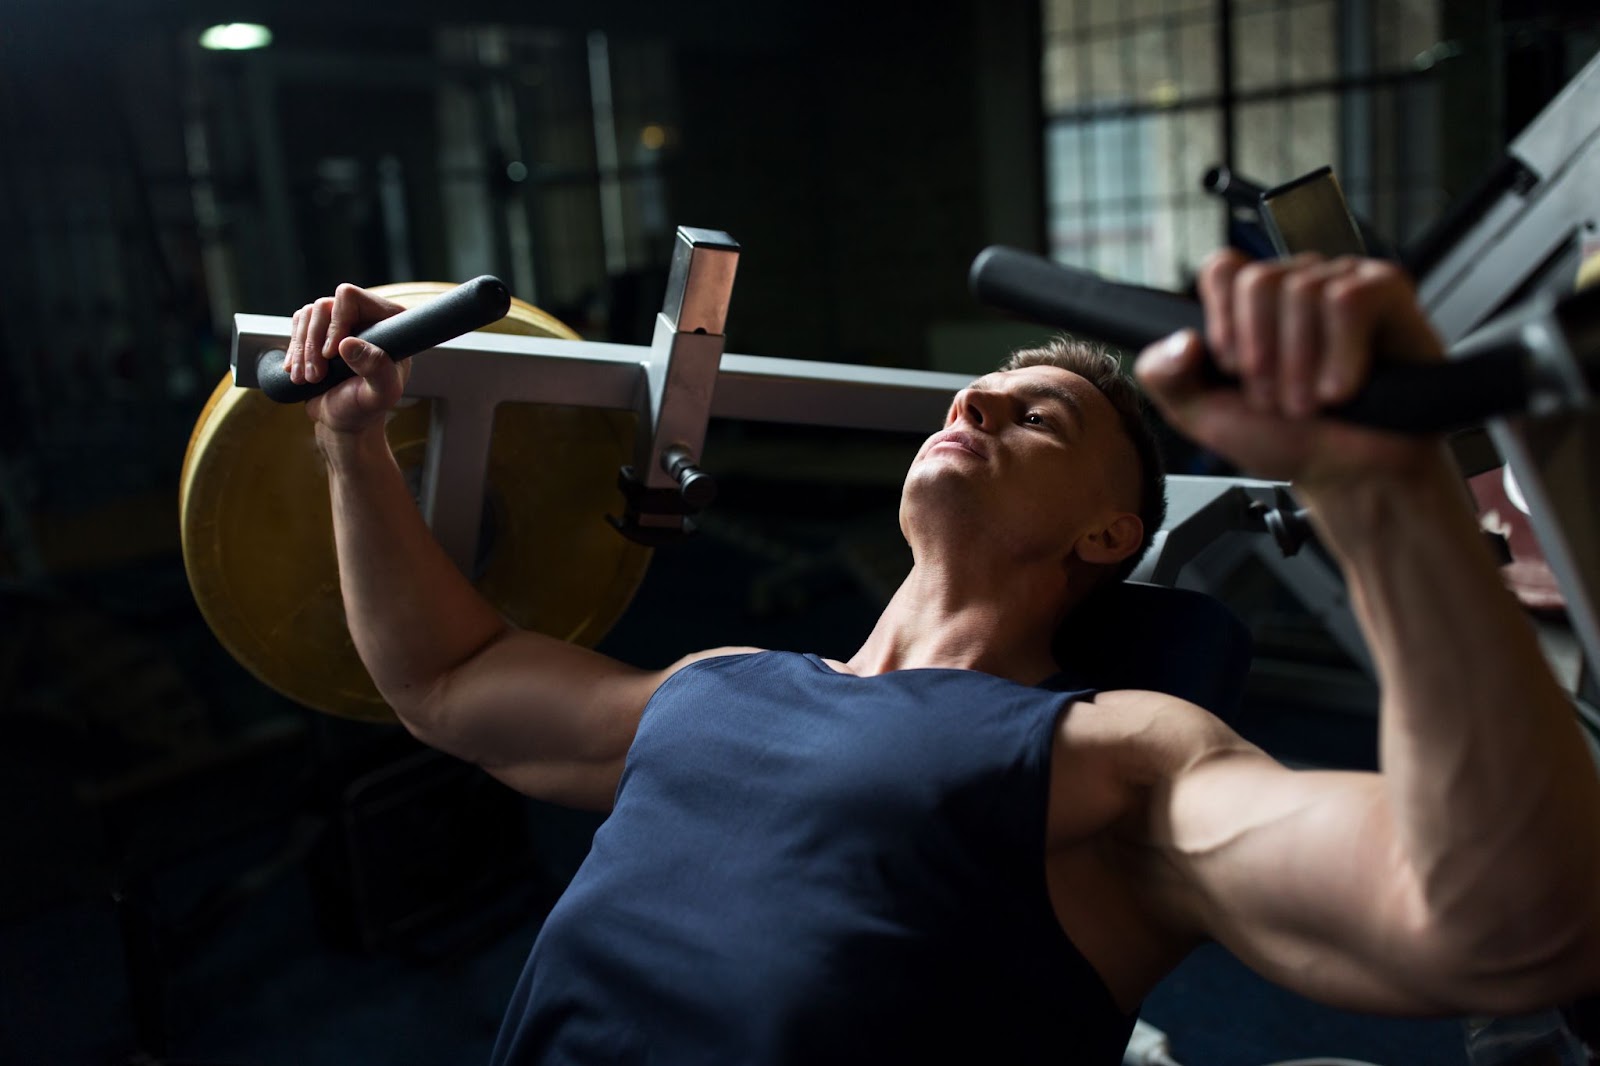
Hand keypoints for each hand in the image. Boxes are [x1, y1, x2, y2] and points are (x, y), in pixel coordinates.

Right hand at [285, 284, 408, 435]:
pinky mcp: (319, 330)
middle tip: (316, 376)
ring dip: (302, 350)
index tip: (332, 354)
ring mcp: (340, 321)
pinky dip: (294, 350)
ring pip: (306, 315)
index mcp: (388, 324)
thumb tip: (348, 343)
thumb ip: (375, 369)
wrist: (343, 419)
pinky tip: (298, 372)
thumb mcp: (378, 395)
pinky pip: (297, 324)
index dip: (336, 322)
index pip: (351, 298)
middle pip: (323, 306)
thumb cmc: (366, 408)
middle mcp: (364, 316)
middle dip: (314, 344)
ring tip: (308, 379)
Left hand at [1134, 250, 1445, 488]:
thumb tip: (1181, 340)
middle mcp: (1297, 284)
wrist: (1348, 475)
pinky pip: (1349, 300)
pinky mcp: (1387, 291)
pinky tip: (1344, 387)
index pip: (1223, 269)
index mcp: (1252, 304)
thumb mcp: (1204, 416)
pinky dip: (1341, 354)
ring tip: (1313, 401)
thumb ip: (1165, 377)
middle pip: (1259, 281)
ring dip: (1301, 365)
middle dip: (1262, 356)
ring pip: (1303, 292)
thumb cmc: (1287, 442)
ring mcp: (1343, 282)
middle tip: (1277, 399)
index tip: (1234, 369)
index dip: (1224, 323)